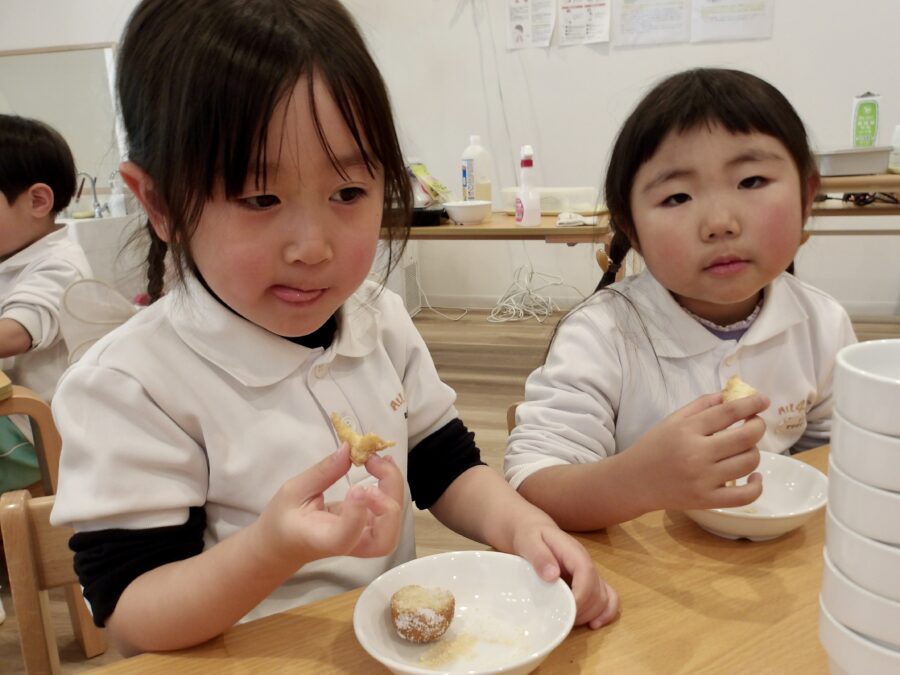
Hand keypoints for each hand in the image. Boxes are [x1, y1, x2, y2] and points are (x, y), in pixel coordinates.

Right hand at [251, 443, 403, 570]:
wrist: (284, 545)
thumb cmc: (283, 520)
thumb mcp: (293, 490)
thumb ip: (323, 472)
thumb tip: (348, 449)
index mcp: (324, 539)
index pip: (347, 535)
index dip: (357, 513)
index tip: (356, 486)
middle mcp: (350, 545)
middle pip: (385, 538)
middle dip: (389, 501)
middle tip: (373, 466)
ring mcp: (363, 540)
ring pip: (393, 526)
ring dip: (394, 491)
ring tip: (380, 461)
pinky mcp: (368, 529)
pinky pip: (389, 514)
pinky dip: (392, 488)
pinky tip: (382, 466)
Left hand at [512, 521, 618, 628]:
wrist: (533, 531)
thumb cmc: (530, 536)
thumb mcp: (528, 541)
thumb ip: (539, 556)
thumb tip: (553, 576)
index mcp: (573, 552)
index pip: (586, 574)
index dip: (580, 596)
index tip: (566, 611)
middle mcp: (586, 563)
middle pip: (597, 591)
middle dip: (583, 610)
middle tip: (561, 619)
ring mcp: (589, 574)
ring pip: (604, 597)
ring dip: (591, 614)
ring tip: (570, 622)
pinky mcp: (588, 582)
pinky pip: (607, 597)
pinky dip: (605, 613)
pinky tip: (594, 624)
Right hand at [627, 392, 768, 511]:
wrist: (633, 481)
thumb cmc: (653, 447)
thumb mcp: (672, 420)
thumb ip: (702, 405)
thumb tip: (732, 395)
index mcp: (687, 429)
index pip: (728, 412)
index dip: (751, 404)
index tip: (763, 400)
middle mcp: (696, 453)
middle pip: (745, 437)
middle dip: (758, 426)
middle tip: (755, 424)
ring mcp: (703, 479)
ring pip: (748, 462)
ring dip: (754, 451)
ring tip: (744, 449)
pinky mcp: (707, 500)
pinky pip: (745, 496)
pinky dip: (757, 485)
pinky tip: (754, 477)